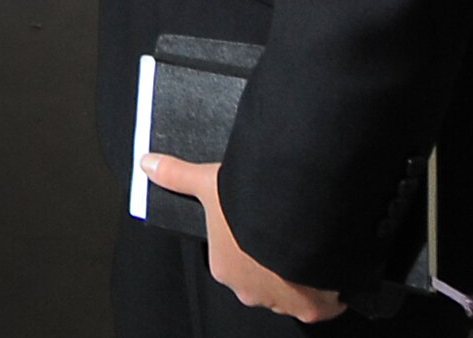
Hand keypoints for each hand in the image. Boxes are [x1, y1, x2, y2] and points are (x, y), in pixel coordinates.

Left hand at [142, 154, 346, 322]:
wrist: (297, 221)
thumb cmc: (250, 206)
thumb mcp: (208, 183)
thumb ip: (177, 176)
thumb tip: (147, 164)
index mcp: (224, 269)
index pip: (233, 257)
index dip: (246, 237)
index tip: (259, 221)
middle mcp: (250, 292)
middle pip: (260, 276)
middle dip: (270, 258)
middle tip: (282, 227)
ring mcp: (283, 302)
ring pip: (290, 288)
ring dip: (296, 271)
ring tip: (303, 237)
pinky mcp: (315, 308)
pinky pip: (321, 300)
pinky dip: (325, 286)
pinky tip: (324, 258)